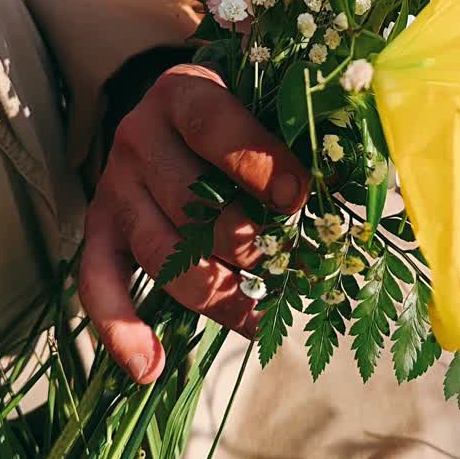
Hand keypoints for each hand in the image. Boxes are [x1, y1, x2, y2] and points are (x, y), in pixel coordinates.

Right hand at [78, 65, 308, 383]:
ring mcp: (115, 187)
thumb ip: (296, 120)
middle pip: (187, 202)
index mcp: (182, 92)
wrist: (168, 111)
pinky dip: (121, 330)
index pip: (212, 124)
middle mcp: (139, 136)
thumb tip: (360, 156)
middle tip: (290, 264)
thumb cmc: (235, 110)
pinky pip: (99, 284)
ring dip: (214, 291)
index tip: (297, 197)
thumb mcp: (259, 96)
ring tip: (260, 317)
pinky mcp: (100, 230)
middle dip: (245, 241)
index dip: (255, 162)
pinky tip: (152, 367)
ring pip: (160, 251)